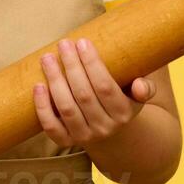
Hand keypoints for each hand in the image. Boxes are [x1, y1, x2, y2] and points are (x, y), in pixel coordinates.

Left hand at [34, 37, 156, 147]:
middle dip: (71, 66)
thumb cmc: (121, 99)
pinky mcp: (66, 141)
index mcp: (124, 113)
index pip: (105, 87)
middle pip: (84, 95)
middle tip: (63, 44)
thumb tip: (141, 85)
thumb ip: (145, 88)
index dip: (92, 64)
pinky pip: (51, 127)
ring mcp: (85, 137)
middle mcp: (105, 128)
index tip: (82, 42)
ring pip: (67, 109)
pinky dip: (42, 108)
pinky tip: (38, 86)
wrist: (109, 131)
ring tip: (47, 58)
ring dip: (55, 81)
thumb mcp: (137, 95)